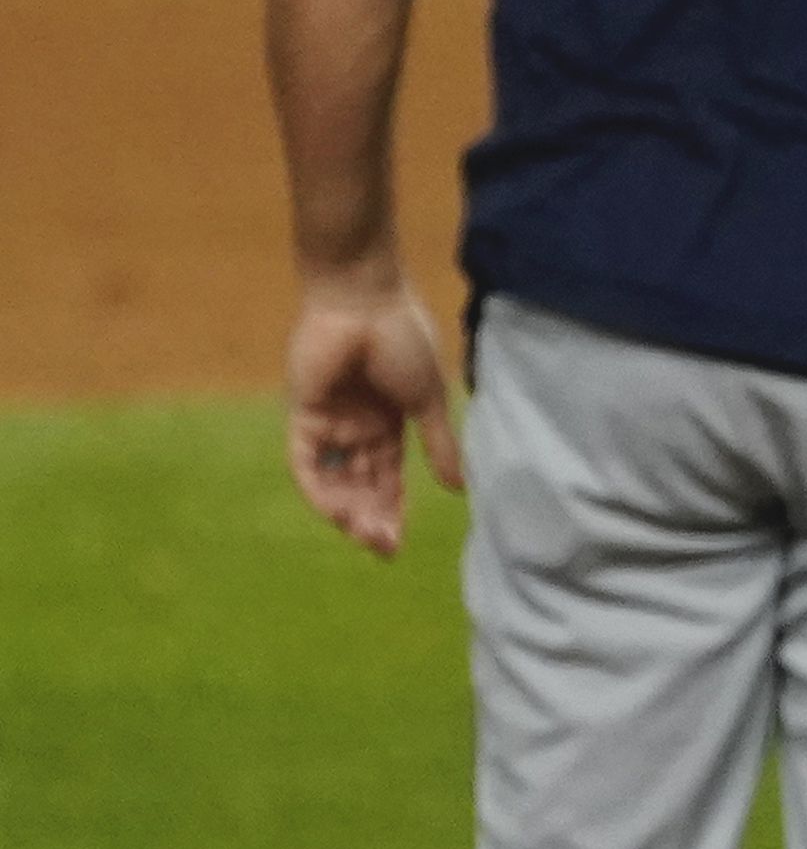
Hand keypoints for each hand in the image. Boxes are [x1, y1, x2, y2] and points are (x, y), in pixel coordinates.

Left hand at [285, 271, 465, 558]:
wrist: (366, 301)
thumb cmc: (404, 339)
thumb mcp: (428, 399)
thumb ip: (438, 443)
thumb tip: (459, 487)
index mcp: (389, 421)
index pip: (388, 476)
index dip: (393, 509)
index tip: (399, 544)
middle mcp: (357, 427)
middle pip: (361, 485)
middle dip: (372, 517)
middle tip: (384, 548)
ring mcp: (330, 423)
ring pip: (336, 480)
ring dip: (349, 510)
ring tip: (366, 535)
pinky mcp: (305, 415)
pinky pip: (309, 463)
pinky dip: (322, 489)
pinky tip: (339, 511)